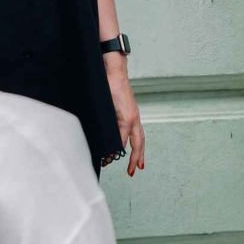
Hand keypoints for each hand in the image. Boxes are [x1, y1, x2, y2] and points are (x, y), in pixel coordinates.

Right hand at [105, 58, 145, 175]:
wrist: (114, 72)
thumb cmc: (110, 87)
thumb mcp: (112, 107)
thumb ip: (111, 121)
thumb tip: (103, 133)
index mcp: (132, 117)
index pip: (136, 138)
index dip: (136, 152)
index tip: (136, 164)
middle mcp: (134, 118)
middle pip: (139, 143)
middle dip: (137, 158)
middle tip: (134, 172)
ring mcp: (131, 116)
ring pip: (133, 140)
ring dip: (128, 155)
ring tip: (121, 166)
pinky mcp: (126, 114)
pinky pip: (123, 133)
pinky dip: (118, 145)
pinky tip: (114, 153)